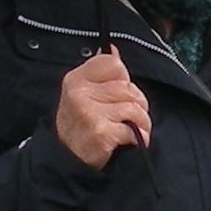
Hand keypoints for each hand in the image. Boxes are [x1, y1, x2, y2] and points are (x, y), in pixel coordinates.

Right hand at [54, 48, 151, 168]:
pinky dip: (138, 138)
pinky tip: (128, 142)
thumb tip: (113, 49)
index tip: (118, 94)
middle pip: (128, 87)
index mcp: (76, 79)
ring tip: (132, 130)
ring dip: (141, 123)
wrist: (68, 161)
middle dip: (137, 104)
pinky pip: (134, 129)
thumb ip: (100, 73)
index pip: (114, 63)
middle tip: (128, 118)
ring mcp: (89, 112)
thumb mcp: (83, 95)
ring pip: (135, 108)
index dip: (123, 79)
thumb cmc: (81, 126)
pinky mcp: (100, 132)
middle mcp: (79, 93)